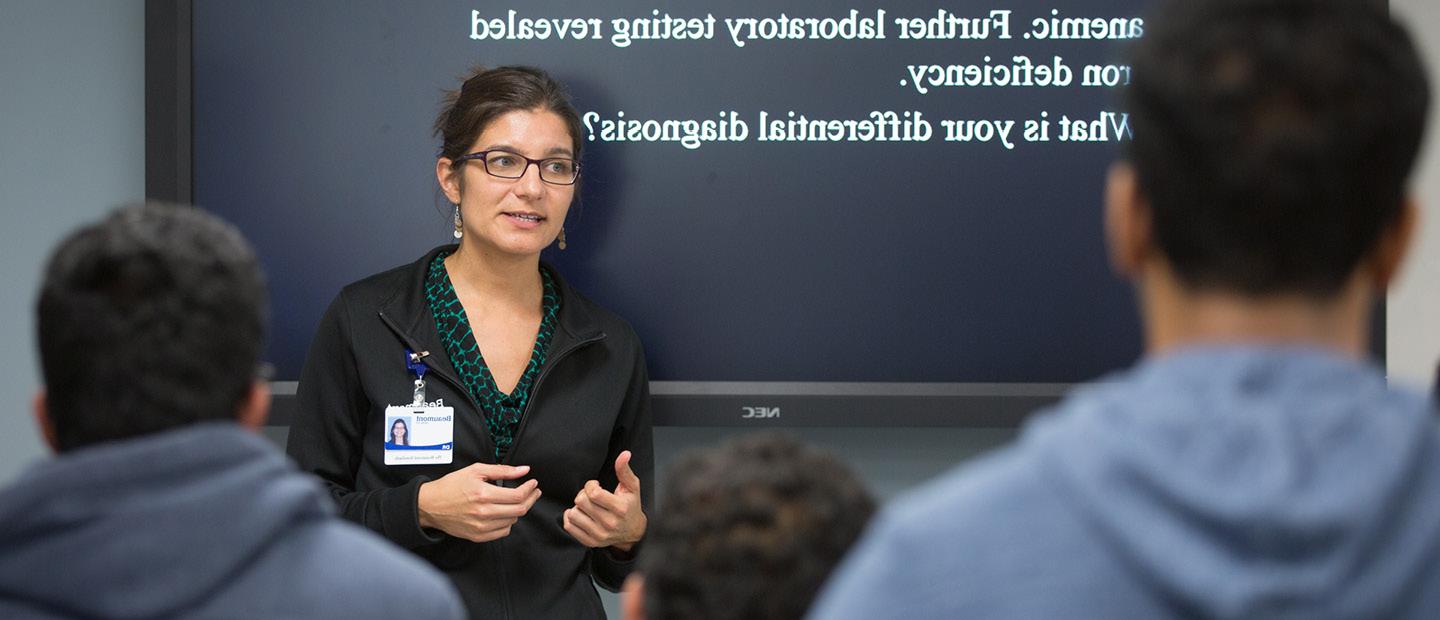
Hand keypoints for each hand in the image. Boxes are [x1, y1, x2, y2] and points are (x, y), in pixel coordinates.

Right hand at [418, 463, 540, 542]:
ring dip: (519, 510)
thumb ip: (502, 470)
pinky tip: (505, 513)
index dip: (530, 489)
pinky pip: (502, 532)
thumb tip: (523, 470)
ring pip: (512, 521)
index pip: (517, 495)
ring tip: (517, 500)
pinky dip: (508, 522)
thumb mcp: (476, 471)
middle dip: (531, 499)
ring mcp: (481, 527)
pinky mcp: (478, 536)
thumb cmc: (451, 486)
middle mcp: (483, 513)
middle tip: (534, 492)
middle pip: (519, 510)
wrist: (430, 505)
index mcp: (483, 494)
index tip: (533, 484)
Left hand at [564, 450, 646, 551]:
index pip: (593, 493)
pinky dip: (570, 517)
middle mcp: (609, 523)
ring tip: (587, 506)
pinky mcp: (591, 542)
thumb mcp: (632, 487)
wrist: (633, 532)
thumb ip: (624, 470)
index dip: (590, 485)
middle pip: (581, 502)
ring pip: (573, 514)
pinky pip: (569, 526)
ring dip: (578, 507)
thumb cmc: (631, 505)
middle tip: (591, 496)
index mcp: (620, 508)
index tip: (595, 485)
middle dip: (583, 494)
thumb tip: (624, 454)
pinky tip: (581, 514)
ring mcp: (599, 535)